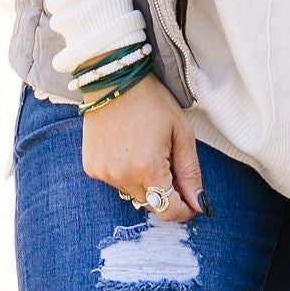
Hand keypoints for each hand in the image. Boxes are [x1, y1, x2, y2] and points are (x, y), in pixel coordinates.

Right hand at [80, 72, 205, 220]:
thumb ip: (190, 173)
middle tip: (170, 163)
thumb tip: (199, 205)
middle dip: (166, 192)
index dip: (184, 210)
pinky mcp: (91, 167)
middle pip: (152, 203)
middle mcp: (121, 176)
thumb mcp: (181, 133)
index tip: (192, 202)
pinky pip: (115, 182)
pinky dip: (126, 173)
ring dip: (145, 183)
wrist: (114, 79)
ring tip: (148, 151)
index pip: (168, 211)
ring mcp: (103, 172)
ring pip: (133, 194)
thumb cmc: (153, 101)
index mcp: (147, 168)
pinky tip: (128, 148)